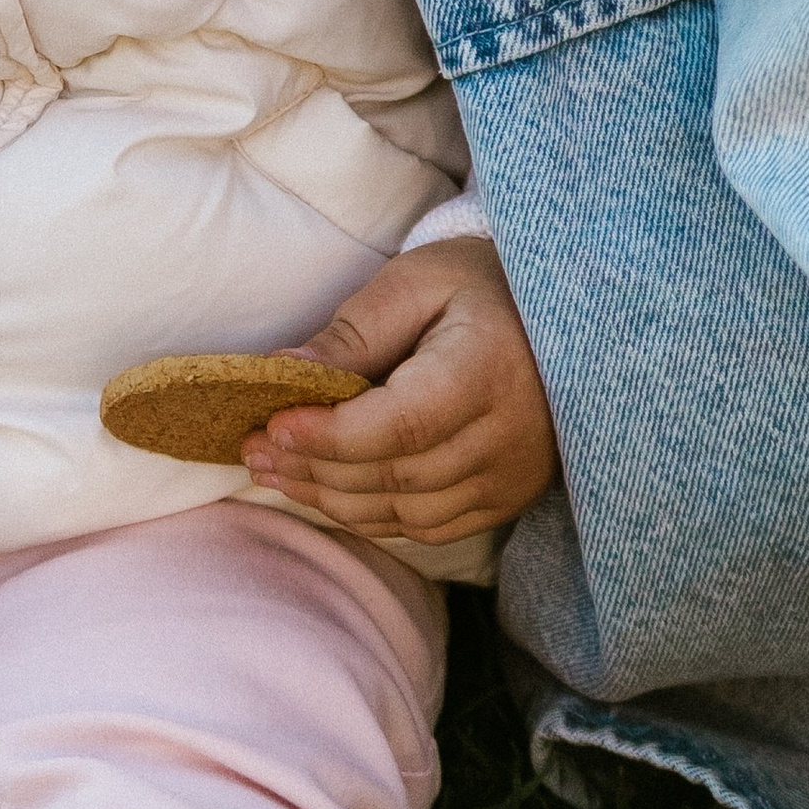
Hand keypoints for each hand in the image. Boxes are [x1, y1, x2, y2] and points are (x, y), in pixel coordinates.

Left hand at [241, 238, 559, 544]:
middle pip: (398, 475)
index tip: (273, 425)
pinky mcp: (506, 499)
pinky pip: (428, 526)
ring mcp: (511, 478)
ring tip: (274, 471)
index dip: (332, 435)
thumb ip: (354, 332)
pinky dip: (371, 515)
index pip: (403, 424)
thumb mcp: (415, 283)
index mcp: (488, 370)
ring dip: (333, 498)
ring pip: (407, 512)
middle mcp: (508, 437)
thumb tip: (282, 372)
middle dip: (315, 467)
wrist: (557, 315)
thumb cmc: (475, 285)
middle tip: (252, 448)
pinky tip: (326, 490)